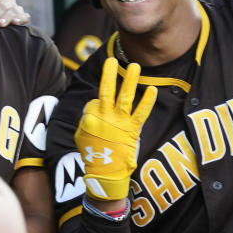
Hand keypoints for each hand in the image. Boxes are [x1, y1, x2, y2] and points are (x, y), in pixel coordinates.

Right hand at [74, 57, 155, 200]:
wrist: (105, 173)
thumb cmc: (92, 155)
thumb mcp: (80, 136)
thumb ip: (85, 121)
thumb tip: (92, 110)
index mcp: (89, 118)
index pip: (94, 102)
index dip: (97, 107)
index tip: (100, 116)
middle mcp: (103, 117)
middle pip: (106, 91)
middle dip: (108, 74)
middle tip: (111, 59)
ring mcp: (118, 122)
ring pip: (124, 96)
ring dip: (129, 80)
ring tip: (134, 66)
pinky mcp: (132, 129)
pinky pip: (141, 113)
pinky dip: (147, 101)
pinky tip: (152, 89)